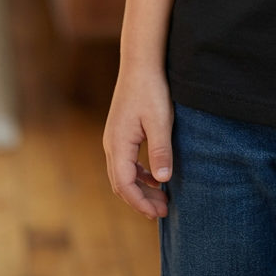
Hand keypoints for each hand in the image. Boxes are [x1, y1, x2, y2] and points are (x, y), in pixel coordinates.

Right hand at [103, 65, 173, 219]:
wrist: (141, 62)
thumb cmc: (151, 89)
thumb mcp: (160, 121)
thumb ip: (160, 151)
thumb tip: (162, 181)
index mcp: (118, 144)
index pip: (125, 185)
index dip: (140, 202)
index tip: (158, 213)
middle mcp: (111, 144)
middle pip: (121, 183)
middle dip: (141, 200)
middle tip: (163, 211)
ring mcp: (114, 138)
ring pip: (123, 173)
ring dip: (140, 188)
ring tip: (161, 199)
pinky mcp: (121, 132)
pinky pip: (126, 162)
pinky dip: (139, 174)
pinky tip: (155, 177)